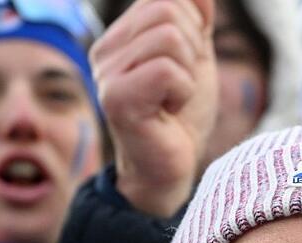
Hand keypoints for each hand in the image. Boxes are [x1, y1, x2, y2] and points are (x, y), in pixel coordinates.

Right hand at [90, 0, 216, 217]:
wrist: (172, 167)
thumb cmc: (182, 116)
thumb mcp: (196, 58)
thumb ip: (196, 20)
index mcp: (122, 36)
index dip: (194, 27)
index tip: (186, 64)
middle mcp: (106, 50)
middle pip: (167, 10)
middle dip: (193, 48)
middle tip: (180, 85)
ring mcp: (107, 73)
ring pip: (169, 38)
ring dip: (188, 73)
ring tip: (173, 98)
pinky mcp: (116, 98)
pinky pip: (167, 70)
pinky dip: (182, 91)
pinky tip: (169, 110)